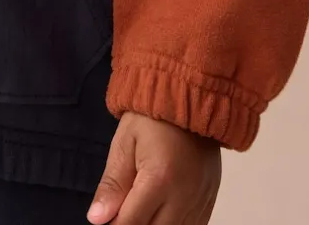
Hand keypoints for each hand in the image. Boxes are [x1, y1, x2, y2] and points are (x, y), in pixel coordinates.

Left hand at [88, 112, 220, 223]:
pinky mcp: (210, 200)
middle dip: (134, 224)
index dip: (113, 224)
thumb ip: (112, 184)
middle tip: (123, 209)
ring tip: (142, 208)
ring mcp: (200, 200)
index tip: (106, 217)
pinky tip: (161, 214)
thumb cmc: (152, 117)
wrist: (190, 96)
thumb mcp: (124, 143)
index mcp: (158, 178)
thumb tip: (97, 219)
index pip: (130, 223)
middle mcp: (183, 196)